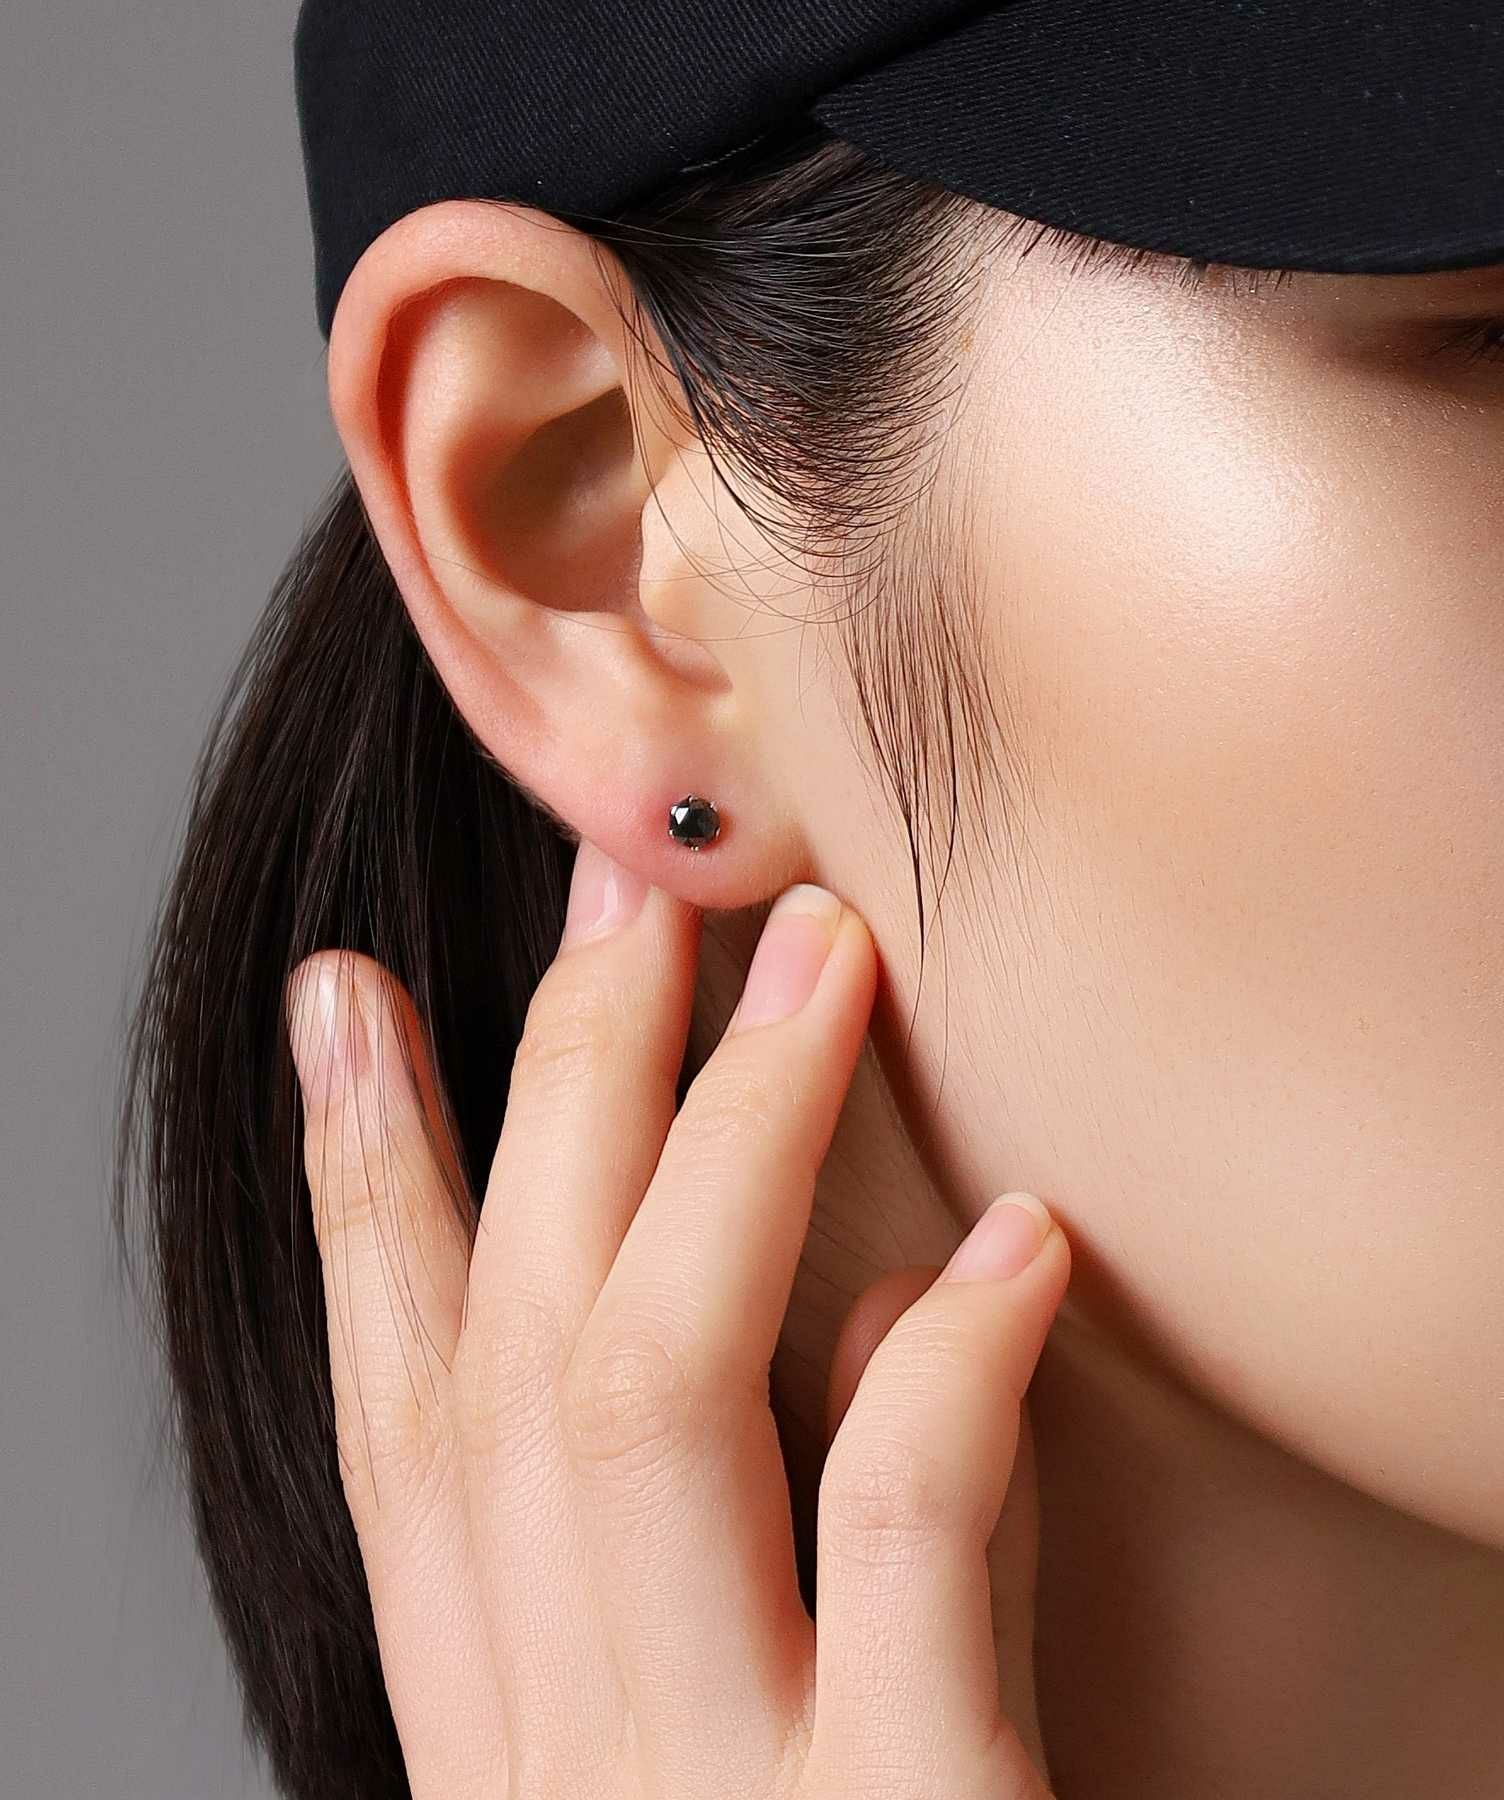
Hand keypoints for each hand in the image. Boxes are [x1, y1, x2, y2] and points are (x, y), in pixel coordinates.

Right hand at [285, 842, 1071, 1798]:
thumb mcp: (803, 1732)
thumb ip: (811, 1534)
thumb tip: (872, 1300)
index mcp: (514, 1731)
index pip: (403, 1427)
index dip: (360, 1191)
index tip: (346, 1002)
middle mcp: (570, 1757)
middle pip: (513, 1351)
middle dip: (557, 1084)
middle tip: (624, 887)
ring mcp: (714, 1791)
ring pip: (645, 1390)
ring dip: (728, 1137)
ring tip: (816, 955)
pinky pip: (896, 1527)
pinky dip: (950, 1360)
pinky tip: (1022, 1239)